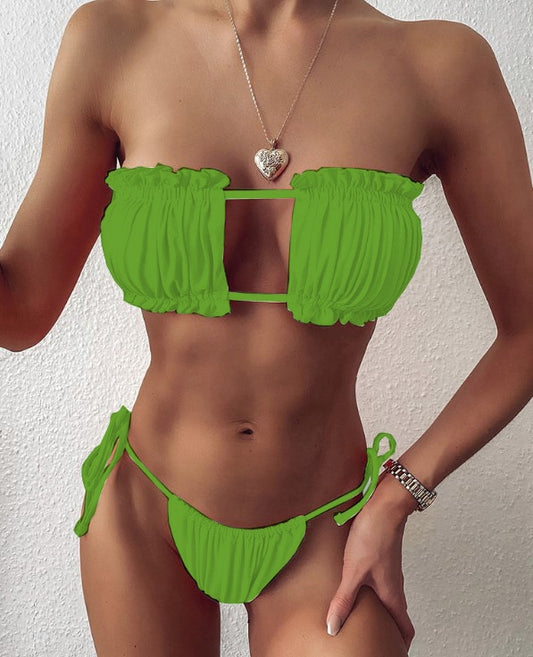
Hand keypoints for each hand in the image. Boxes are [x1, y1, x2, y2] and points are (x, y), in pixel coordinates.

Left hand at [325, 495, 414, 651]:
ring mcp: (389, 570)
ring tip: (361, 616)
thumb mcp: (353, 571)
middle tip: (377, 639)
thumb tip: (333, 627)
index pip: (405, 627)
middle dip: (389, 630)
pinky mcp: (382, 556)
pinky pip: (381, 581)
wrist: (384, 505)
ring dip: (380, 609)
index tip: (392, 651)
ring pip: (389, 597)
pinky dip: (372, 591)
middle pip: (397, 615)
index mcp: (392, 594)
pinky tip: (355, 585)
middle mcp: (394, 584)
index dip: (401, 644)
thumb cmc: (373, 535)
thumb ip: (343, 600)